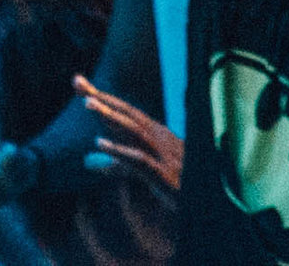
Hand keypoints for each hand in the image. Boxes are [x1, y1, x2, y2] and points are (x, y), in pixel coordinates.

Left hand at [76, 75, 181, 191]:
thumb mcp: (146, 170)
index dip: (103, 97)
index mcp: (156, 135)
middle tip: (78, 83)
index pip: (126, 111)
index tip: (78, 83)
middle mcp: (160, 139)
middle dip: (103, 98)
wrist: (210, 204)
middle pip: (128, 114)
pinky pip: (140, 160)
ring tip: (88, 104)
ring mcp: (163, 155)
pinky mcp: (164, 176)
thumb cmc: (178, 185)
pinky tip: (100, 144)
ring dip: (111, 116)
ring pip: (134, 130)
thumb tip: (91, 163)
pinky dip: (120, 150)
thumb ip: (119, 164)